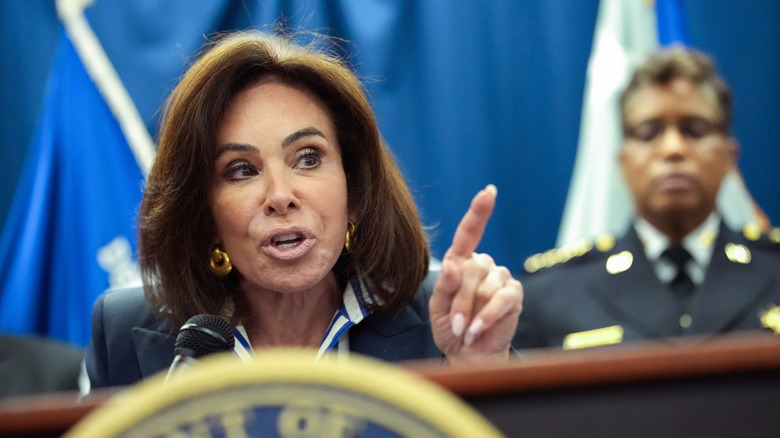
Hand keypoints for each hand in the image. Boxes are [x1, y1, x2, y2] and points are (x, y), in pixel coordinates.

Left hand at [429, 185, 522, 363]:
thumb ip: (444, 285)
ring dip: (471, 313)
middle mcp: (483, 265)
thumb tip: (454, 264)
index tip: (489, 192)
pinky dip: (487, 317)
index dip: (479, 211)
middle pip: (471, 269)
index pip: (469, 233)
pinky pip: (501, 299)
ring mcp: (501, 278)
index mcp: (461, 262)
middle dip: (458, 300)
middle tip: (454, 324)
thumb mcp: (437, 308)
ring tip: (465, 330)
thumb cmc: (451, 328)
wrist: (469, 355)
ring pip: (485, 286)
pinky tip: (477, 330)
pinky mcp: (514, 295)